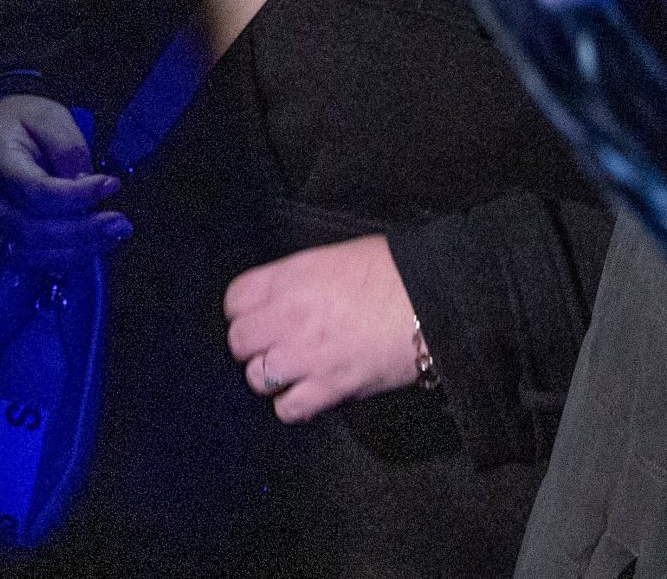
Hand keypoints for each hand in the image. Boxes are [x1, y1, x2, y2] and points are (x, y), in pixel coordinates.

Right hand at [0, 94, 129, 267]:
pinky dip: (63, 258)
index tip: (111, 184)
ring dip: (76, 250)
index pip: (34, 190)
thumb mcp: (49, 116)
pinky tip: (92, 246)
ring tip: (113, 235)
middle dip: (81, 230)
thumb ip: (67, 147)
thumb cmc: (23, 122)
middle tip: (121, 223)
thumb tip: (85, 183)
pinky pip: (28, 261)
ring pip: (29, 253)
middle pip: (31, 229)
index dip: (76, 196)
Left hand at [224, 235, 421, 423]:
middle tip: (273, 344)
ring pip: (257, 377)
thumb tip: (283, 297)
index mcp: (289, 278)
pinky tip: (307, 393)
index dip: (244, 310)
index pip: (234, 300)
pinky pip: (287, 409)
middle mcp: (288, 317)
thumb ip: (298, 280)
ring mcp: (306, 355)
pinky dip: (293, 405)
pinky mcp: (329, 388)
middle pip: (239, 342)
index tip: (257, 315)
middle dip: (253, 345)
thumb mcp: (333, 258)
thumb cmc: (392, 272)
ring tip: (291, 370)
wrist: (431, 299)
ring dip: (271, 376)